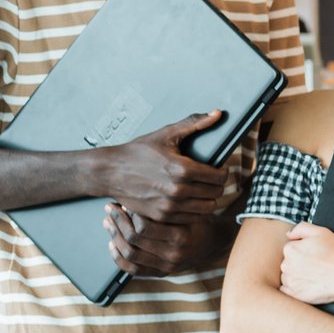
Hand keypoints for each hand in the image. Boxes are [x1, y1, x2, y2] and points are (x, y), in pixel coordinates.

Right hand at [94, 112, 229, 222]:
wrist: (110, 171)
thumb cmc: (138, 152)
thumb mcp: (166, 134)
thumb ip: (194, 124)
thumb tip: (217, 113)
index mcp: (182, 169)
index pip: (220, 177)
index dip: (223, 172)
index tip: (219, 169)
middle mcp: (177, 191)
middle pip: (216, 193)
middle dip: (217, 185)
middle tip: (211, 179)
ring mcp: (169, 206)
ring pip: (207, 209)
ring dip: (208, 199)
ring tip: (202, 190)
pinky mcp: (161, 216)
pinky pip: (191, 219)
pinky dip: (194, 211)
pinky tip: (189, 200)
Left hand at [103, 205, 228, 275]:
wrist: (213, 243)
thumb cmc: (199, 221)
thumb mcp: (189, 210)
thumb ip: (167, 207)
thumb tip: (136, 198)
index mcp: (180, 237)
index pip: (144, 226)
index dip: (130, 213)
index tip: (124, 202)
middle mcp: (172, 254)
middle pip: (133, 240)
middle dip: (118, 222)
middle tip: (110, 208)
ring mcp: (166, 266)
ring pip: (129, 254)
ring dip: (114, 237)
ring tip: (108, 222)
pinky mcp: (161, 273)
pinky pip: (132, 270)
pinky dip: (118, 258)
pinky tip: (112, 244)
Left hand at [277, 222, 333, 304]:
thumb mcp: (321, 232)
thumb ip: (301, 228)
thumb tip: (288, 235)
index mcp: (290, 249)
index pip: (292, 249)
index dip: (305, 251)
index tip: (316, 255)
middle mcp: (286, 265)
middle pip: (289, 262)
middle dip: (300, 263)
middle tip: (317, 265)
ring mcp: (290, 281)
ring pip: (288, 276)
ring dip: (297, 276)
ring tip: (315, 275)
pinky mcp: (295, 294)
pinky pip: (288, 290)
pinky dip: (296, 287)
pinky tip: (309, 284)